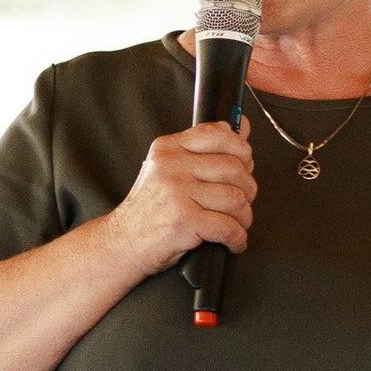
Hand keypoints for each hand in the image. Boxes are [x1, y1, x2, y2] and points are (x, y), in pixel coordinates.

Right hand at [110, 119, 256, 281]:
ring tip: (236, 224)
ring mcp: (177, 192)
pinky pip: (228, 227)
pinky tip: (232, 241)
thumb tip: (239, 128)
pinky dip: (237, 239)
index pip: (218, 134)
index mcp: (169, 148)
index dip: (242, 150)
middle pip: (234, 168)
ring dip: (244, 217)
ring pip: (236, 199)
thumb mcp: (168, 169)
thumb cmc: (148, 210)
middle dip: (247, 190)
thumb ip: (203, 149)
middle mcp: (171, 166)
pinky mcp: (184, 220)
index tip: (246, 164)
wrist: (123, 242)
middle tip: (241, 202)